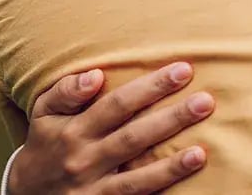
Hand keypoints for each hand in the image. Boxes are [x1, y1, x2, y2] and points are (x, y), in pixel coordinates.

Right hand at [8, 63, 213, 194]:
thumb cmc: (46, 143)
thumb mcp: (44, 113)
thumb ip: (66, 91)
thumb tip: (97, 75)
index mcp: (75, 130)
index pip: (118, 104)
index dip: (151, 87)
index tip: (184, 69)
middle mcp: (85, 161)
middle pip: (133, 138)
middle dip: (171, 119)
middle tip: (206, 102)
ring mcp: (93, 191)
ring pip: (135, 180)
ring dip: (170, 167)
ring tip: (200, 153)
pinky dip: (157, 192)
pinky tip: (184, 186)